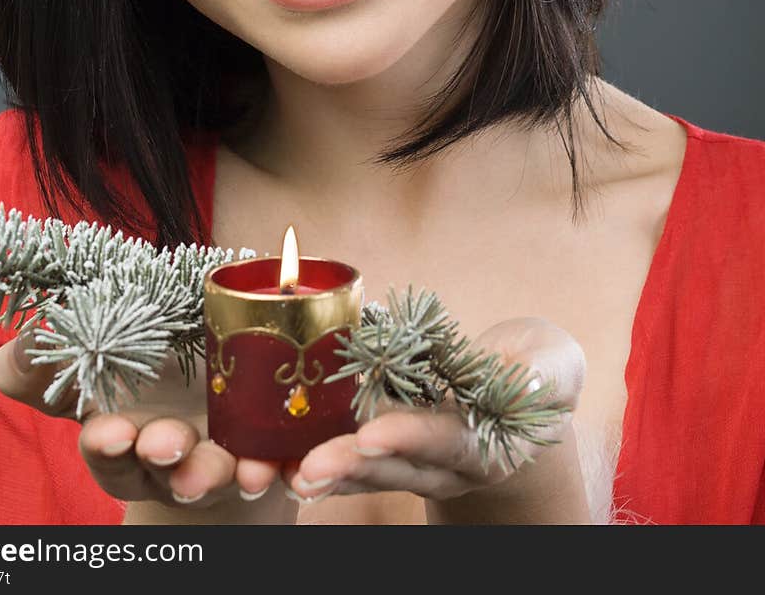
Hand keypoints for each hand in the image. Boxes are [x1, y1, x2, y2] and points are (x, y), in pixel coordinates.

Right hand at [0, 332, 290, 518]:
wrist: (220, 382)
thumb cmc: (144, 367)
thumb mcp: (98, 358)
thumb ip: (53, 356)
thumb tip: (20, 343)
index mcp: (122, 436)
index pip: (105, 451)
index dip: (104, 444)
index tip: (108, 431)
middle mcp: (167, 459)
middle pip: (163, 470)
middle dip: (165, 457)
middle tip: (167, 442)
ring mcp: (217, 460)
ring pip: (216, 475)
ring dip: (220, 471)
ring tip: (231, 465)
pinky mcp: (262, 455)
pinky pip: (271, 469)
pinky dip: (273, 468)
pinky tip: (275, 462)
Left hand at [285, 317, 590, 523]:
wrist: (521, 380)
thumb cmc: (540, 368)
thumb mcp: (554, 364)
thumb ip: (544, 374)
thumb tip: (530, 378)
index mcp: (488, 443)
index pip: (446, 443)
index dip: (409, 438)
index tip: (371, 434)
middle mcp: (445, 462)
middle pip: (395, 467)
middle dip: (350, 466)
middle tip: (307, 467)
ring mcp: (414, 457)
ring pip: (366, 468)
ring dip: (324, 469)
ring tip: (283, 471)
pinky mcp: (389, 437)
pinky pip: (351, 450)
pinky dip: (317, 450)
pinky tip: (281, 454)